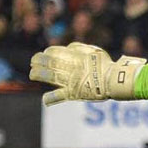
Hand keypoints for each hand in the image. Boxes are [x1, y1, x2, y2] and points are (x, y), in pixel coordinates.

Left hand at [29, 42, 144, 105]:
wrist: (115, 81)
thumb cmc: (106, 65)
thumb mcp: (94, 51)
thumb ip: (79, 48)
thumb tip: (67, 48)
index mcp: (75, 57)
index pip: (55, 52)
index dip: (48, 52)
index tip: (46, 53)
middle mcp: (70, 68)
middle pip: (49, 63)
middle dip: (39, 61)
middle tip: (34, 61)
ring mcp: (70, 81)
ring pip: (50, 77)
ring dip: (38, 74)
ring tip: (33, 74)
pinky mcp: (73, 93)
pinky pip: (59, 96)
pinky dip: (51, 99)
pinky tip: (45, 100)